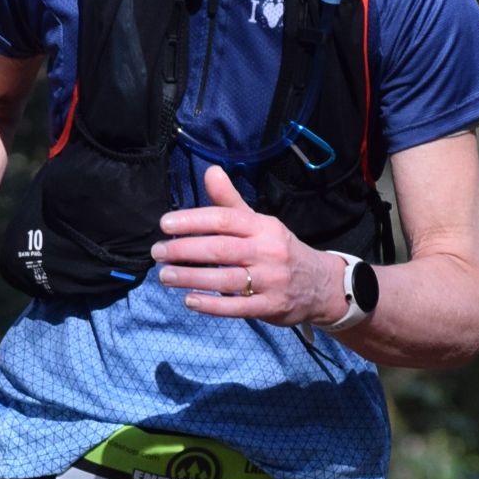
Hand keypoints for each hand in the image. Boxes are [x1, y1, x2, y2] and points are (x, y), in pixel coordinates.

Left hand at [152, 165, 344, 325]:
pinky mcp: (270, 306)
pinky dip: (212, 305)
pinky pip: (237, 307)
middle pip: (220, 248)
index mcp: (262, 226)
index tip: (165, 225)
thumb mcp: (260, 223)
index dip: (192, 220)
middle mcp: (267, 251)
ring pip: (226, 279)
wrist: (321, 285)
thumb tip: (210, 170)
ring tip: (166, 276)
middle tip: (158, 252)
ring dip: (191, 278)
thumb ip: (230, 202)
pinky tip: (190, 301)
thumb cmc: (279, 250)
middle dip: (184, 250)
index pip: (224, 219)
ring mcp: (270, 280)